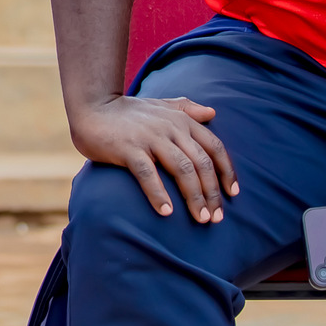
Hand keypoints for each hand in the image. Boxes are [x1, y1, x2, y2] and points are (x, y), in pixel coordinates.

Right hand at [69, 95, 238, 222]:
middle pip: (201, 163)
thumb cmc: (127, 112)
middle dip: (212, 193)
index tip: (233, 194)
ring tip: (201, 219)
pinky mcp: (128, 149)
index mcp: (181, 119)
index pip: (214, 147)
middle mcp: (170, 128)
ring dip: (194, 197)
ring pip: (182, 169)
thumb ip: (186, 108)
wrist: (92, 107)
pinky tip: (166, 212)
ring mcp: (149, 137)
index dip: (227, 171)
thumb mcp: (160, 105)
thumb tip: (212, 113)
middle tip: (217, 217)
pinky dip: (159, 194)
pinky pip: (148, 174)